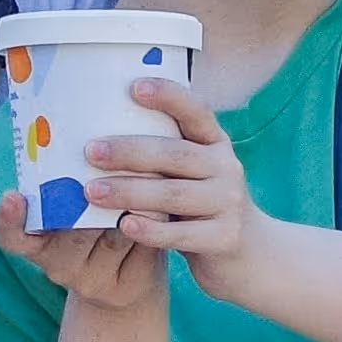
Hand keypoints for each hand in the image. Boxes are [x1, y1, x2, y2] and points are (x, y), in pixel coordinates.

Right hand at [0, 183, 163, 310]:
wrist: (132, 271)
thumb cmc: (102, 223)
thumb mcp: (78, 205)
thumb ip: (74, 179)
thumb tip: (89, 126)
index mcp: (37, 242)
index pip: (12, 236)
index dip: (8, 219)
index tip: (12, 196)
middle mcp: (58, 266)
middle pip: (71, 230)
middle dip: (91, 198)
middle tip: (107, 170)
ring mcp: (90, 281)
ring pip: (112, 236)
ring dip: (131, 204)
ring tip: (150, 176)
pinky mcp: (122, 288)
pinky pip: (139, 247)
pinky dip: (152, 223)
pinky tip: (163, 207)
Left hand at [82, 80, 265, 294]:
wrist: (250, 255)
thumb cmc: (203, 206)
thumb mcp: (194, 174)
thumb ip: (163, 157)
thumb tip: (97, 141)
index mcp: (216, 144)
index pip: (196, 111)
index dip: (169, 96)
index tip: (134, 86)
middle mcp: (227, 168)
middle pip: (175, 154)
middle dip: (129, 151)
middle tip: (90, 151)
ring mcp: (228, 203)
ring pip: (174, 194)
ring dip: (129, 191)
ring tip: (92, 192)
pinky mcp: (225, 239)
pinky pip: (182, 234)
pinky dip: (150, 231)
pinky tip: (124, 225)